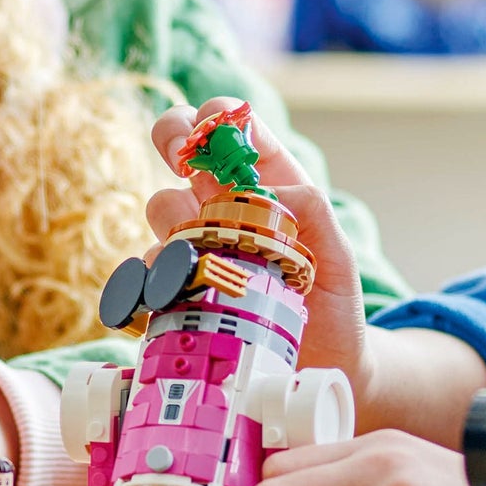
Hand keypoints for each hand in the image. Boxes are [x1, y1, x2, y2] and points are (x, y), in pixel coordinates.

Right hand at [147, 98, 366, 388]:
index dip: (217, 116)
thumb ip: (316, 217)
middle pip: (182, 149)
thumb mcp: (338, 259)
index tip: (209, 123)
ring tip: (200, 250)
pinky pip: (147, 266)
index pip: (236, 129)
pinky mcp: (176, 285)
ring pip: (162, 205)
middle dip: (173, 137)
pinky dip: (152, 271)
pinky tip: (172, 287)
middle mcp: (225, 205)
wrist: (320, 369)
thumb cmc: (335, 307)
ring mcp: (197, 243)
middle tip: (180, 156)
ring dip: (174, 217)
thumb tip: (277, 192)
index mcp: (266, 186)